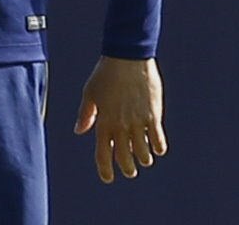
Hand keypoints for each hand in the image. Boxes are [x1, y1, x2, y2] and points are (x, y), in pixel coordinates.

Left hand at [75, 56, 164, 182]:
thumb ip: (86, 114)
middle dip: (127, 168)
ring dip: (143, 159)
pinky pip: (158, 139)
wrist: (127, 58)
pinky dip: (159, 147)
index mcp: (103, 121)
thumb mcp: (90, 93)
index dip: (105, 169)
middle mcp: (121, 125)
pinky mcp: (154, 116)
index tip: (108, 179)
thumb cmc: (105, 74)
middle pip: (125, 157)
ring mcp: (138, 122)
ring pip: (143, 152)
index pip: (103, 152)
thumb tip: (79, 131)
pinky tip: (158, 149)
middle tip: (129, 171)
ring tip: (144, 159)